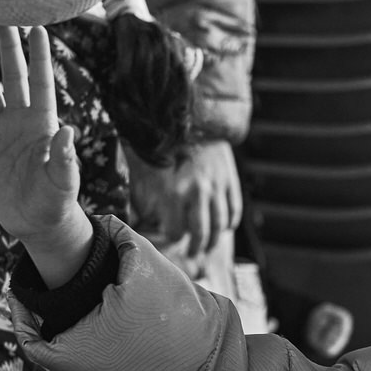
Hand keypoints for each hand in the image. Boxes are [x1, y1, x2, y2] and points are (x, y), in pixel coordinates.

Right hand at [0, 25, 93, 287]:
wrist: (34, 224)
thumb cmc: (55, 201)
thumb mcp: (63, 182)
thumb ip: (64, 158)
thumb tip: (69, 131)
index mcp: (43, 123)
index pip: (40, 82)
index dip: (38, 56)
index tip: (37, 27)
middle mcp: (19, 120)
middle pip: (12, 76)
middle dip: (8, 47)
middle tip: (2, 16)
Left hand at [126, 139, 242, 260]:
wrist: (186, 116)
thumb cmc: (159, 146)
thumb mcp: (143, 173)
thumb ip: (143, 201)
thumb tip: (137, 223)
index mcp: (174, 193)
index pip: (176, 232)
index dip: (171, 237)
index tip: (169, 236)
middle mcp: (198, 193)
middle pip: (201, 235)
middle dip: (195, 248)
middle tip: (192, 254)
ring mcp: (217, 186)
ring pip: (221, 226)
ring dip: (215, 241)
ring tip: (208, 246)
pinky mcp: (230, 179)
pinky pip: (234, 210)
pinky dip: (229, 222)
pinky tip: (223, 227)